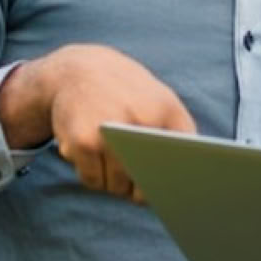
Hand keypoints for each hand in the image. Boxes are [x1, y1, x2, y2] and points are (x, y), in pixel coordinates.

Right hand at [0, 44, 195, 199]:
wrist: (77, 68)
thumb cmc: (126, 92)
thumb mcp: (160, 99)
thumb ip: (178, 133)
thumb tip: (183, 180)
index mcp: (167, 110)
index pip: (183, 160)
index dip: (178, 181)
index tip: (174, 193)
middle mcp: (143, 121)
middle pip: (148, 183)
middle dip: (142, 188)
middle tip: (136, 178)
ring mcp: (112, 133)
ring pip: (117, 187)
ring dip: (114, 182)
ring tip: (111, 154)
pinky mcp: (83, 143)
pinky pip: (93, 181)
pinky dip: (93, 175)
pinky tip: (91, 152)